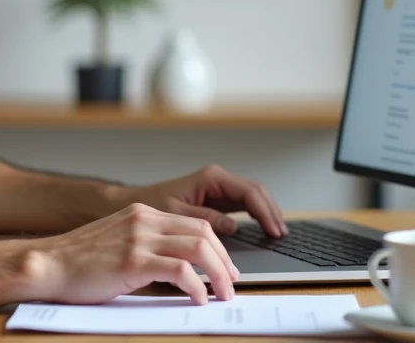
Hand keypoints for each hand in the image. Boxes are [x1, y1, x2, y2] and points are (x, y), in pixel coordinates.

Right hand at [31, 203, 237, 304]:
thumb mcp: (118, 242)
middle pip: (203, 233)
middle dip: (224, 260)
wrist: (47, 264)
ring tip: (222, 294)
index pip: (194, 223)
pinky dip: (196, 286)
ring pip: (198, 248)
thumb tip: (179, 270)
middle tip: (230, 283)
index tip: (224, 268)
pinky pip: (180, 270)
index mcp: (143, 214)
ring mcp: (139, 238)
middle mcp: (144, 220)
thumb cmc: (78, 262)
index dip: (217, 248)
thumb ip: (146, 246)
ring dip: (217, 274)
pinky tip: (198, 298)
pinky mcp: (133, 260)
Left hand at [122, 164, 286, 237]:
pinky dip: (257, 216)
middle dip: (271, 212)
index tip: (274, 231)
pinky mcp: (217, 199)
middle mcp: (218, 180)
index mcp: (211, 178)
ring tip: (277, 234)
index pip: (248, 192)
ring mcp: (219, 189)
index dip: (265, 212)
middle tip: (281, 235)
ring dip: (267, 213)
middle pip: (256, 192)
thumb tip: (232, 227)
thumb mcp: (175, 214)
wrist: (133, 203)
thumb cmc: (150, 205)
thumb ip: (204, 219)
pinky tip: (264, 230)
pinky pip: (244, 205)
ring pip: (253, 197)